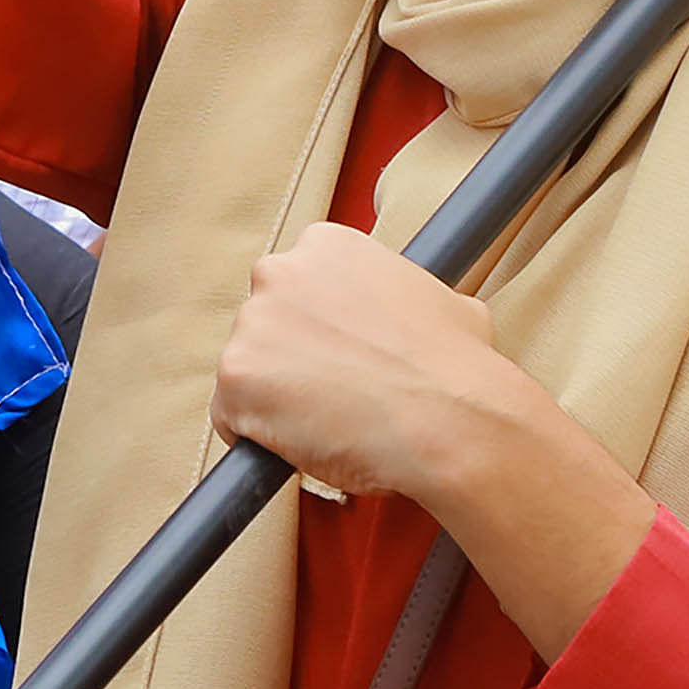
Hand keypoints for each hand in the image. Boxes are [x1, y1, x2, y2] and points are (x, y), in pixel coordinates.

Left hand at [208, 225, 655, 658]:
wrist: (453, 420)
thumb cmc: (458, 366)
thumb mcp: (441, 300)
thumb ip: (399, 295)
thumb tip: (410, 312)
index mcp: (323, 245)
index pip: (293, 287)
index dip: (315, 330)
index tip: (338, 354)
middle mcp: (277, 273)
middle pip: (263, 325)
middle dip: (289, 358)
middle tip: (332, 392)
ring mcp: (250, 325)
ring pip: (245, 372)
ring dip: (274, 399)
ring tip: (328, 422)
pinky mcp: (234, 378)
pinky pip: (230, 416)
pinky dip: (256, 436)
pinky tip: (301, 443)